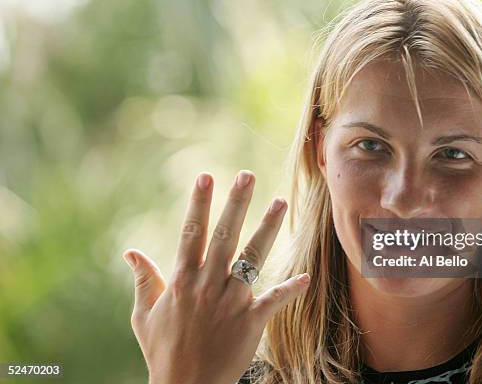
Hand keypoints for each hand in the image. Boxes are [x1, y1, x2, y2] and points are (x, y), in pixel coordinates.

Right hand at [123, 170, 309, 383]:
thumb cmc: (162, 350)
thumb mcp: (143, 314)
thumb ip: (143, 280)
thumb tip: (131, 252)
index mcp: (182, 280)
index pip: (191, 233)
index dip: (199, 203)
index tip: (206, 176)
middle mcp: (207, 285)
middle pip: (225, 236)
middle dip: (236, 203)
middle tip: (247, 175)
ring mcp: (230, 302)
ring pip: (251, 258)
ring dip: (267, 229)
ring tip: (280, 202)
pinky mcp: (250, 321)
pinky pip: (273, 301)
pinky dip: (290, 289)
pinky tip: (306, 276)